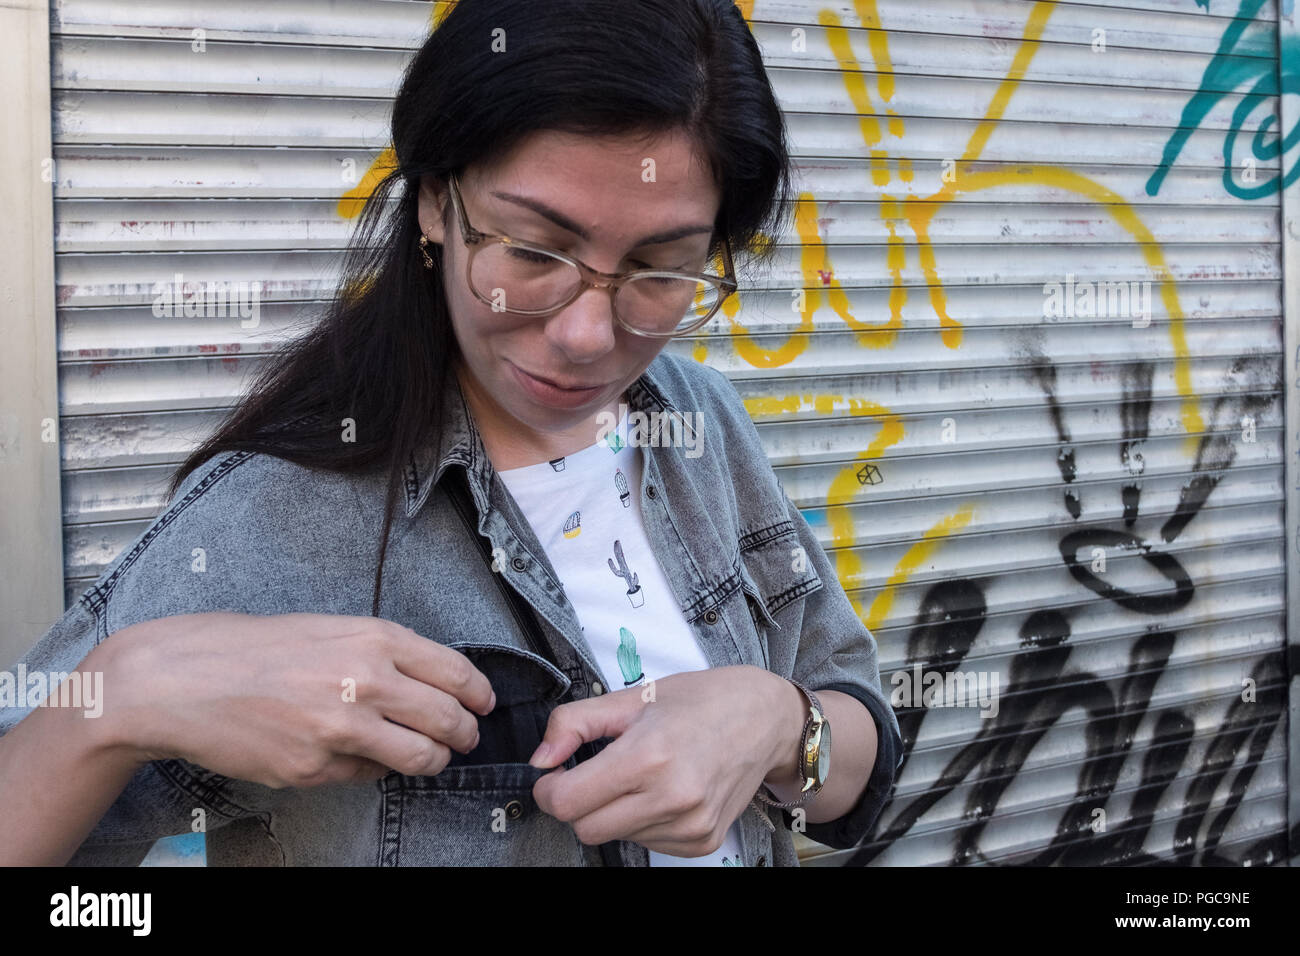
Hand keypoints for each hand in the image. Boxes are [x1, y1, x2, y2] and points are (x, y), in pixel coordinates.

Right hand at [100, 612, 495, 787]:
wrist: (179, 679)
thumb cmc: (249, 648)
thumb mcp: (327, 629)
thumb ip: (379, 653)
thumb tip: (427, 682)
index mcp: (373, 639)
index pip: (455, 671)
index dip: (478, 693)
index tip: (483, 704)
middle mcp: (366, 680)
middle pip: (448, 720)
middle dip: (464, 734)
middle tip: (464, 738)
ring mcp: (342, 728)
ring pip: (420, 757)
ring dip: (432, 760)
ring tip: (427, 756)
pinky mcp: (315, 767)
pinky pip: (367, 777)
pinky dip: (371, 770)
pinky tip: (355, 755)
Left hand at [527, 665, 804, 856]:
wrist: (766, 719)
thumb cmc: (701, 701)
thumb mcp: (632, 697)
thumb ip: (574, 724)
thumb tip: (540, 760)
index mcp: (648, 757)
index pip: (567, 803)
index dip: (549, 789)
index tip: (556, 773)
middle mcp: (672, 798)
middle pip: (585, 828)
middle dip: (578, 802)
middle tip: (595, 773)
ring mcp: (690, 826)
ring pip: (615, 837)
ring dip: (614, 811)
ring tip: (642, 775)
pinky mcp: (703, 842)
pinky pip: (647, 844)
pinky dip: (643, 821)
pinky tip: (663, 791)